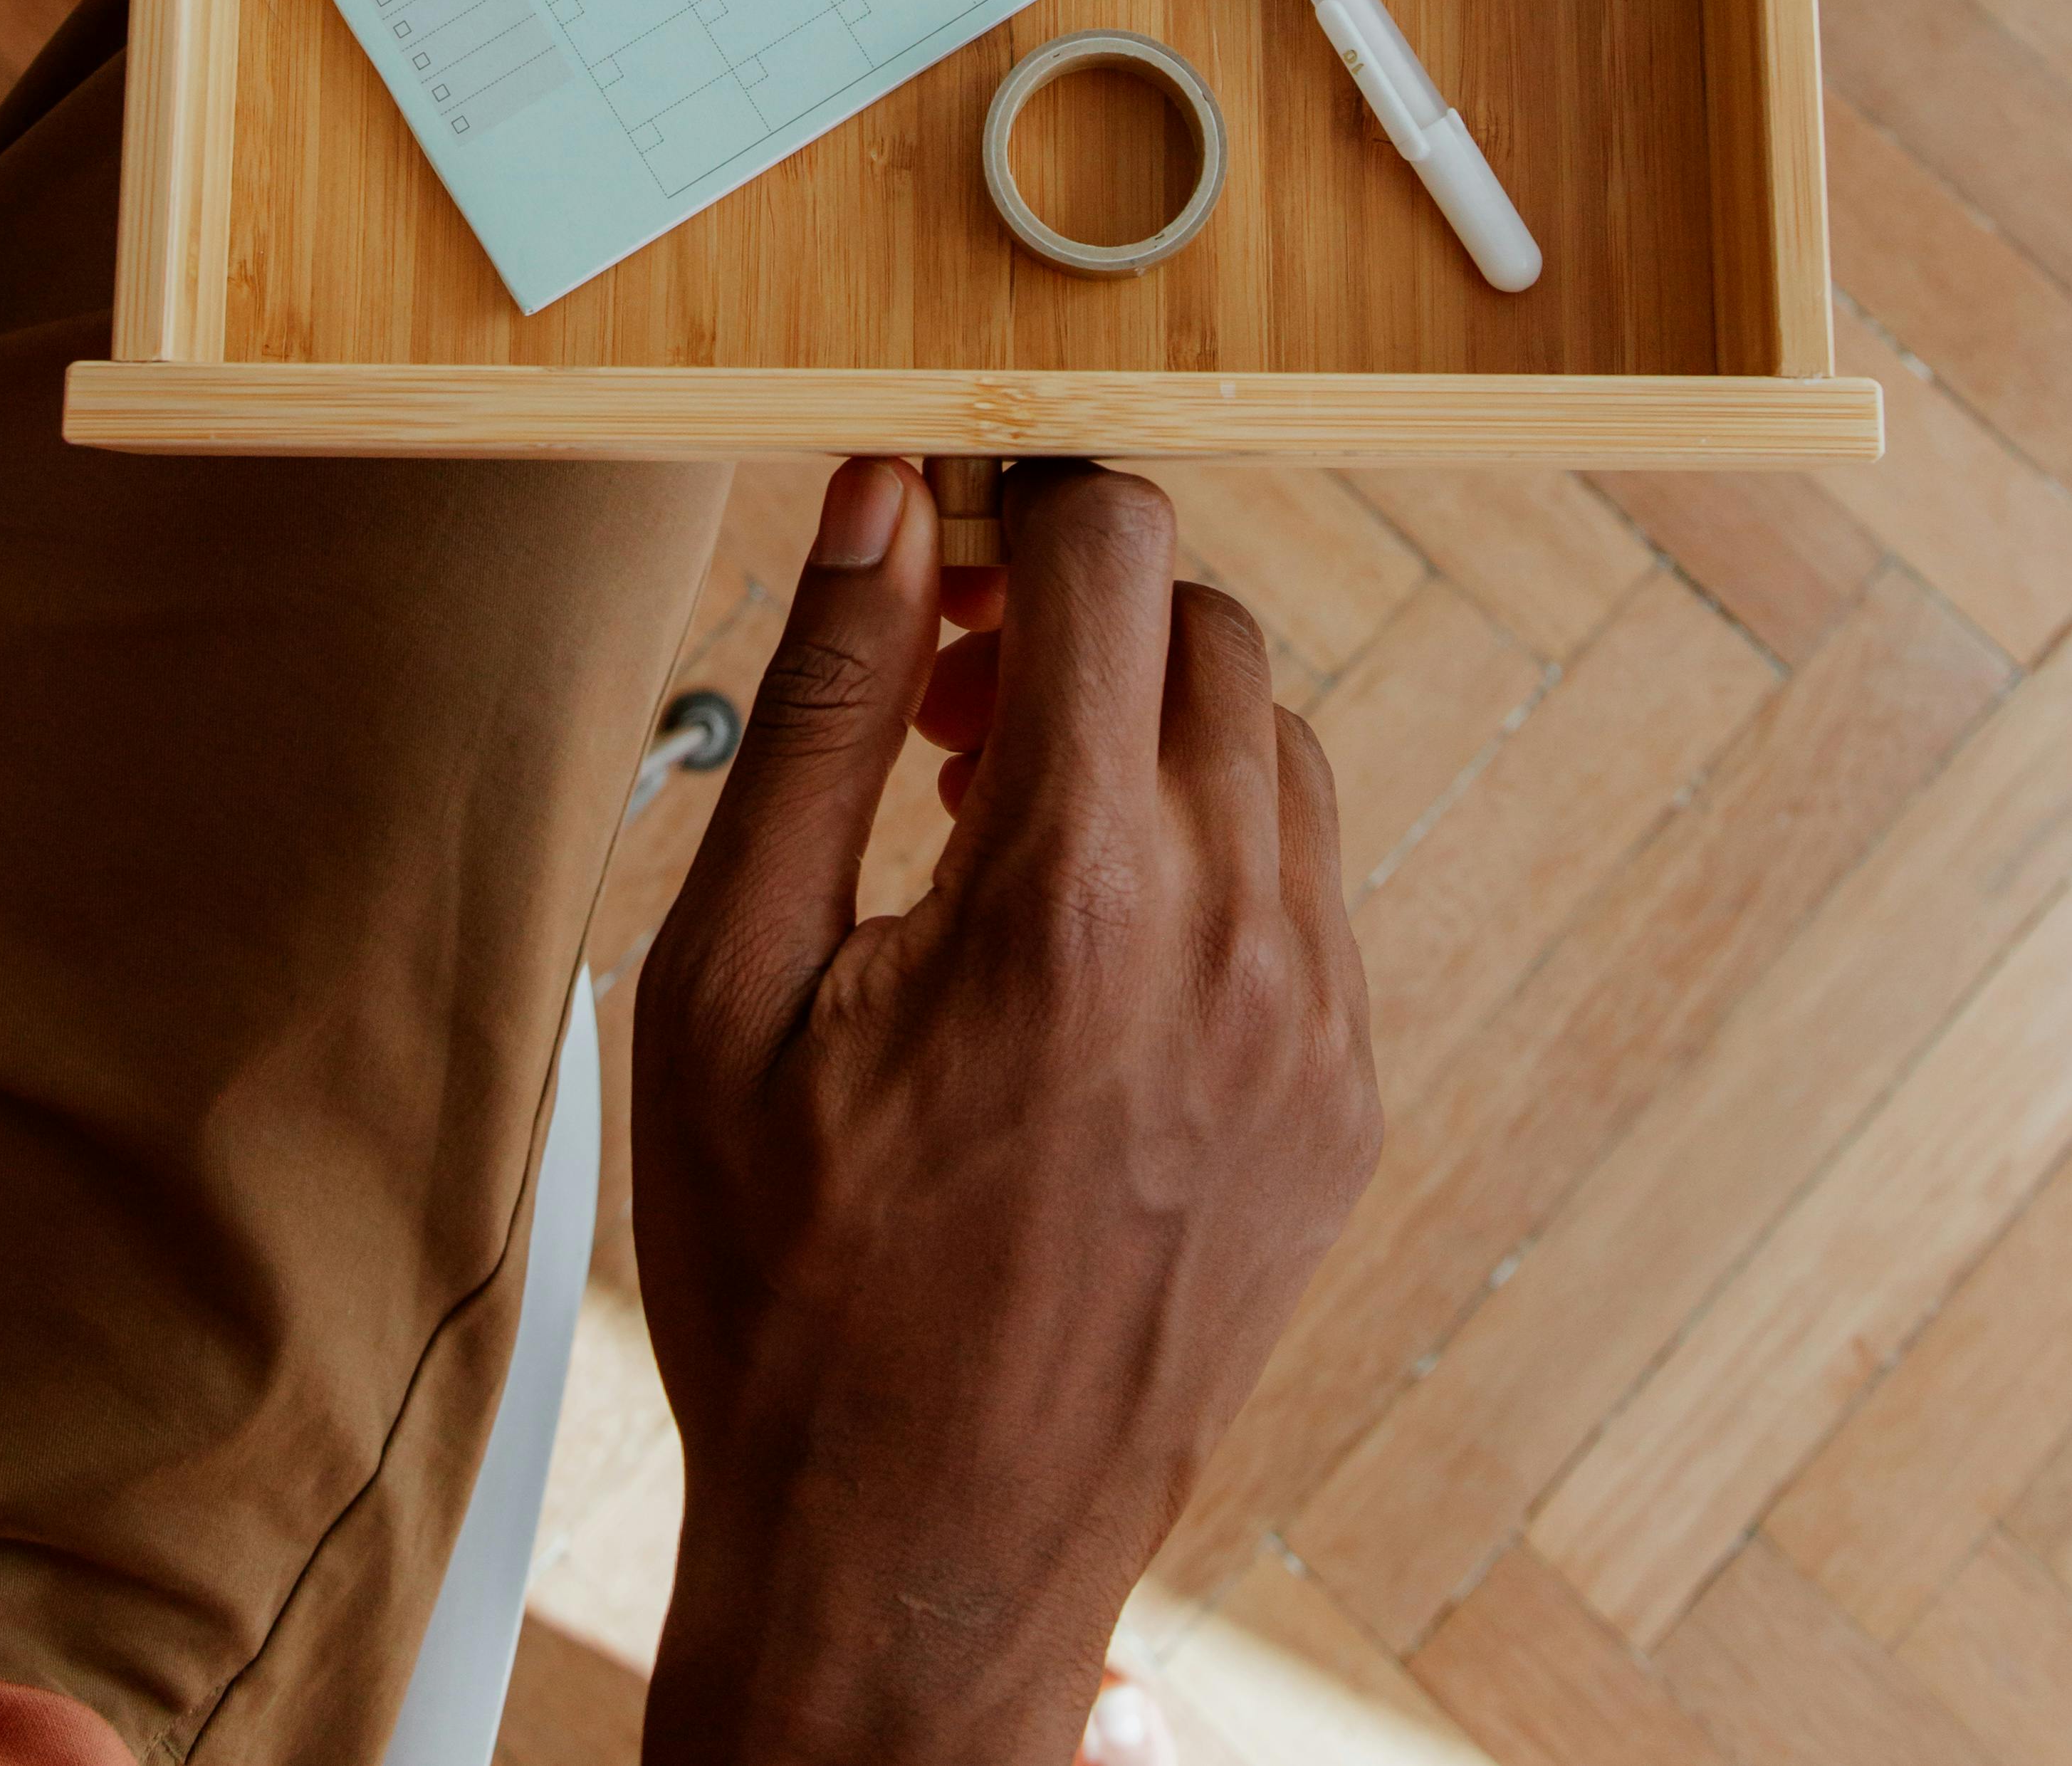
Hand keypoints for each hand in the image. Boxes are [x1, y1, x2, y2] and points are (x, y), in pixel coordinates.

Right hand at [632, 457, 1380, 1765]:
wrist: (914, 1567)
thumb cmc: (787, 1288)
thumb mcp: (728, 978)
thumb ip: (819, 709)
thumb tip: (873, 504)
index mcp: (1070, 894)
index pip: (1111, 555)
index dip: (1017, 508)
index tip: (938, 550)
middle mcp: (1232, 942)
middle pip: (1205, 629)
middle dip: (1077, 619)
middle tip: (948, 716)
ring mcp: (1315, 1033)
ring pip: (1273, 746)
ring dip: (1151, 730)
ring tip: (1006, 835)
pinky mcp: (1343, 1109)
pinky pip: (1310, 887)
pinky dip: (1211, 850)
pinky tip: (1088, 948)